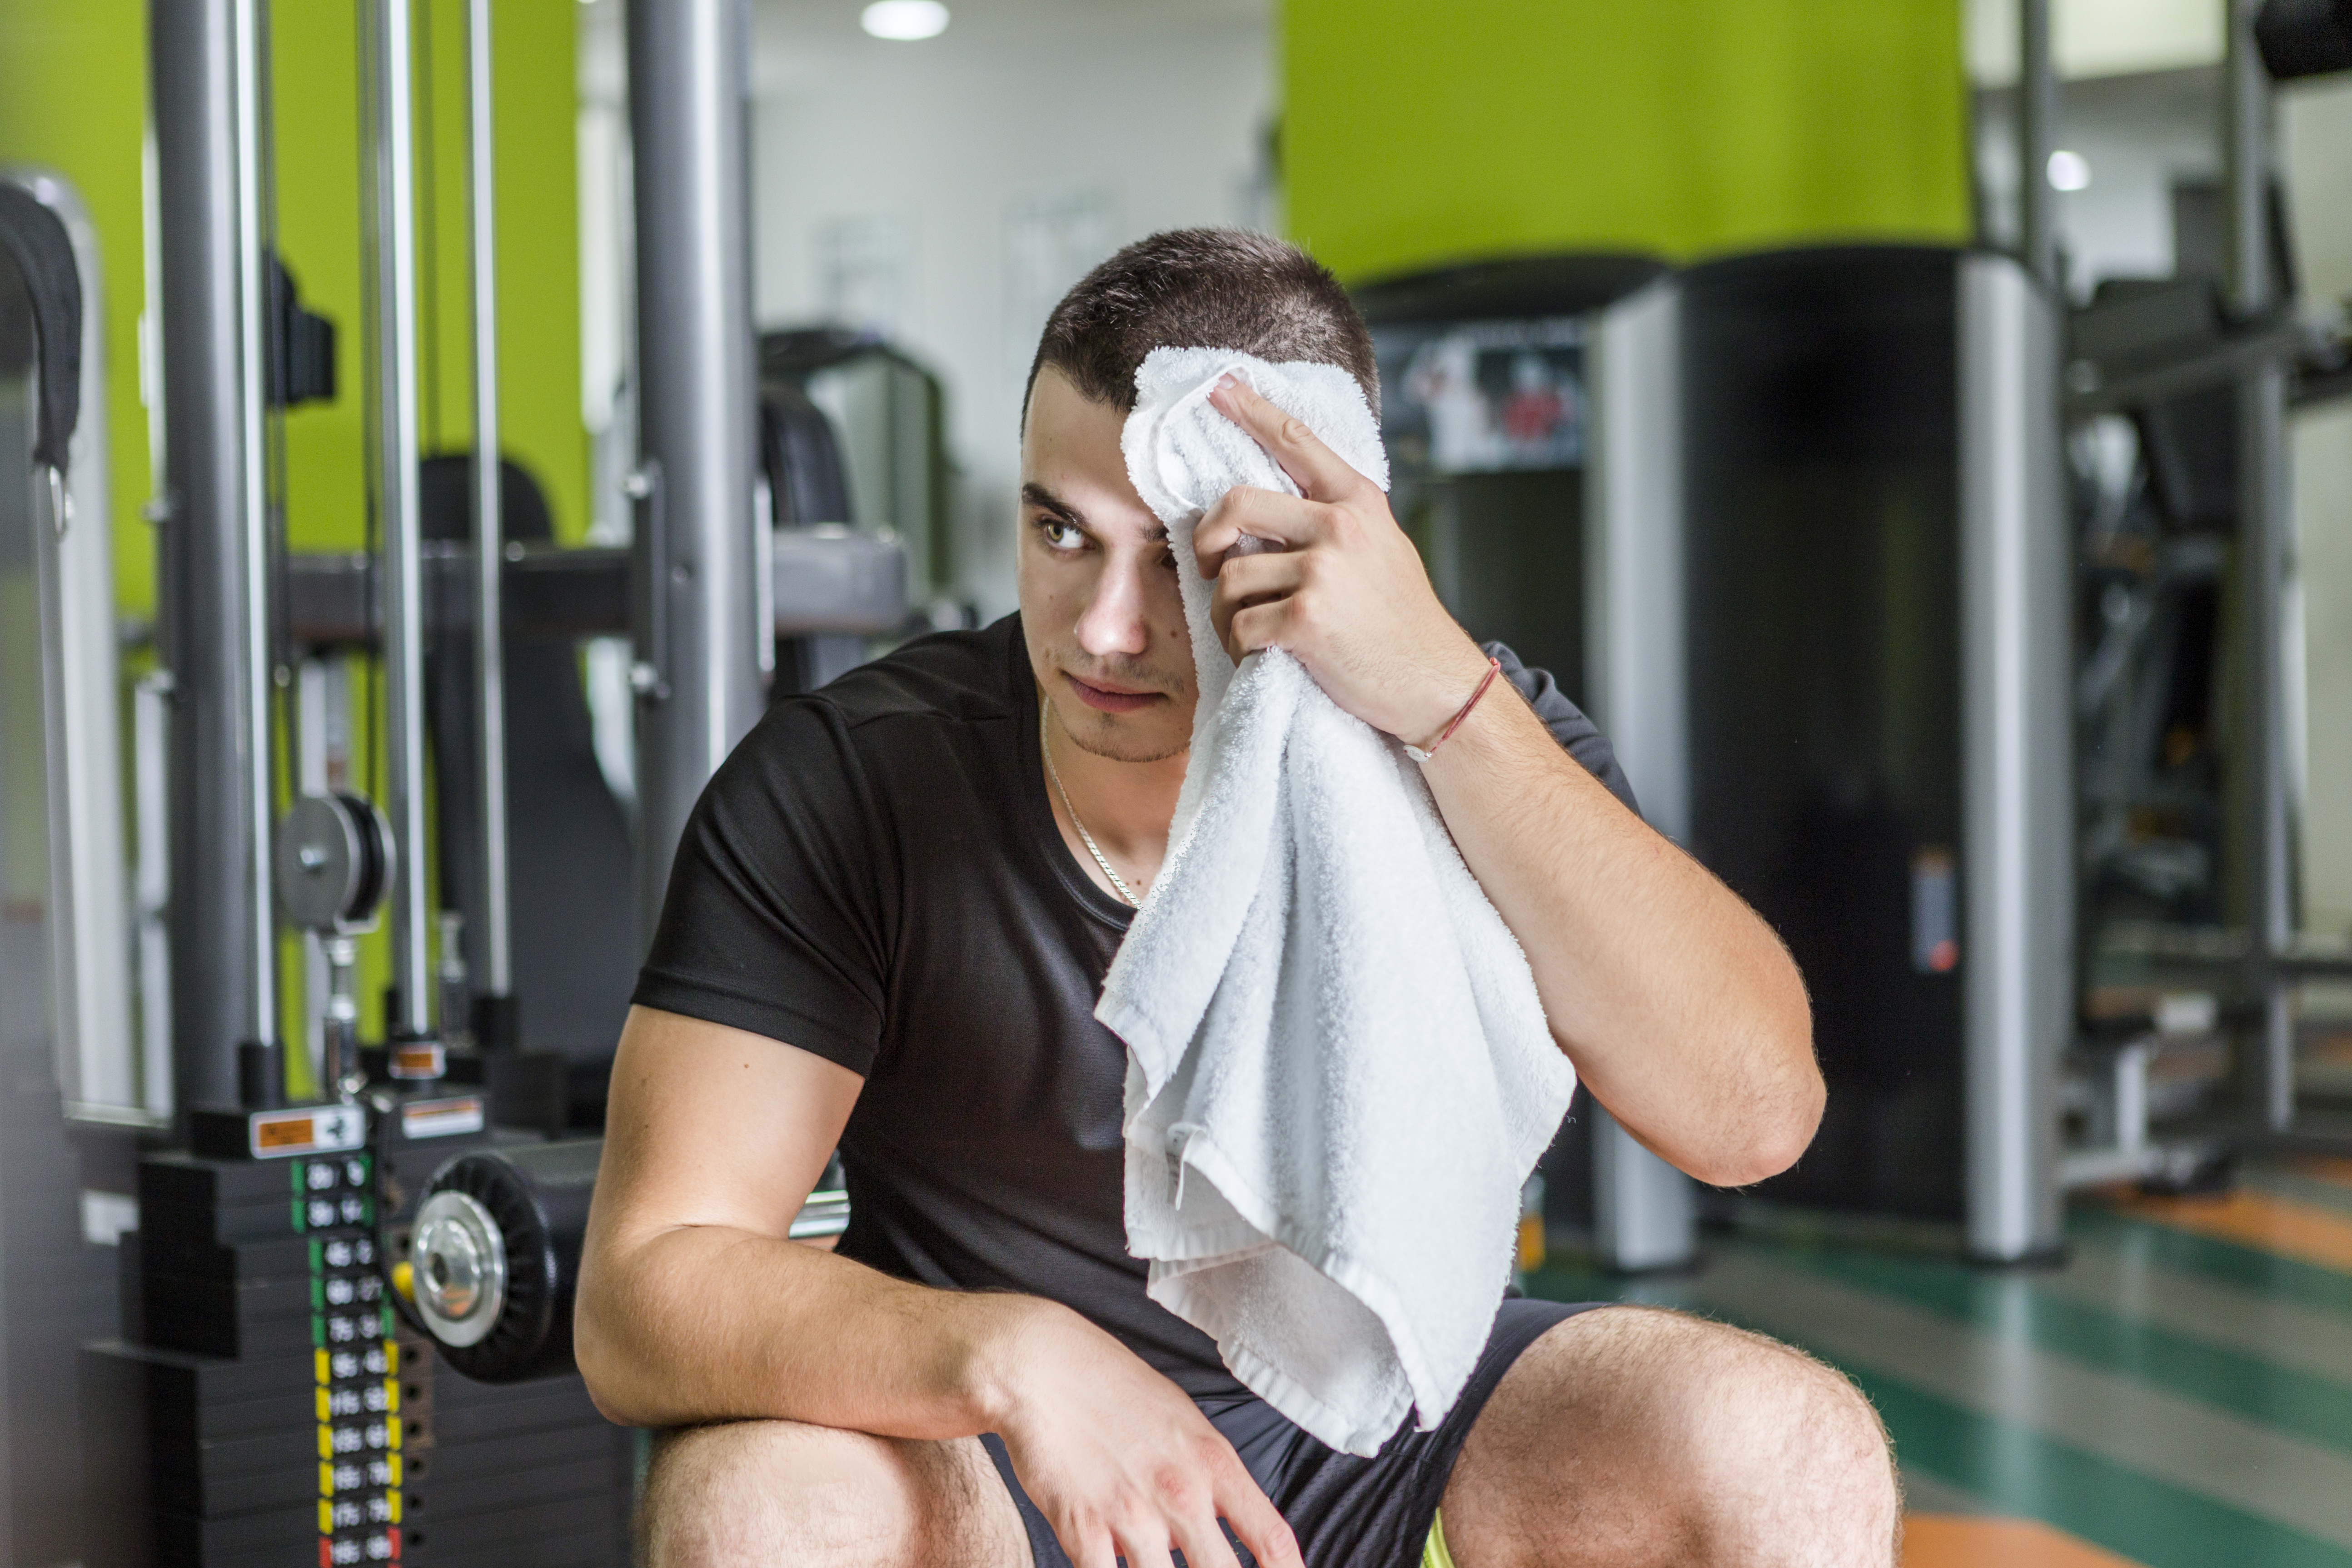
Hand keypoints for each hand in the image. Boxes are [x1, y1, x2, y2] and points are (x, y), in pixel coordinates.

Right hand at [985, 1299, 1299, 1567]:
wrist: (1041, 1367)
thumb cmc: (1113, 1390)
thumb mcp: (1183, 1421)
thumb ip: (1208, 1480)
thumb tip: (1215, 1532)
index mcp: (1213, 1463)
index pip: (1270, 1537)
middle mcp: (1182, 1494)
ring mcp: (1132, 1516)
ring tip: (1145, 1561)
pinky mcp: (1082, 1531)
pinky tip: (1107, 1565)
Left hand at [1195, 375, 1492, 746]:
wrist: (1436, 685)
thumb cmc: (1403, 622)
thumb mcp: (1384, 548)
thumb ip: (1337, 520)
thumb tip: (1274, 507)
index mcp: (1358, 502)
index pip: (1294, 442)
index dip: (1250, 410)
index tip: (1218, 386)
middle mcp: (1340, 527)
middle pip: (1236, 504)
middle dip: (1207, 538)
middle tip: (1208, 565)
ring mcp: (1322, 572)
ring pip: (1229, 577)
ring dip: (1226, 612)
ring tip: (1251, 632)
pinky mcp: (1306, 620)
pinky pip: (1240, 626)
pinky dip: (1238, 647)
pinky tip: (1260, 657)